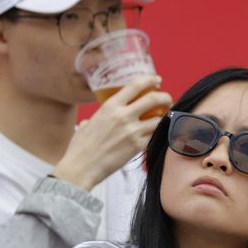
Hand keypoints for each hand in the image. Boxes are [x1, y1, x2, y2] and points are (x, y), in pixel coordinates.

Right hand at [51, 74, 171, 190]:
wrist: (81, 168)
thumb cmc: (80, 147)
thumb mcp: (86, 124)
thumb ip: (95, 119)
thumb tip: (89, 122)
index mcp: (110, 106)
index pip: (135, 86)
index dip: (149, 80)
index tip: (157, 80)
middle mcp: (123, 116)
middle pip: (153, 99)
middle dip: (165, 97)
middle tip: (167, 99)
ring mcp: (132, 131)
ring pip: (159, 119)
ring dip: (164, 117)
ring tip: (164, 117)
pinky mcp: (138, 146)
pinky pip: (154, 135)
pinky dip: (158, 132)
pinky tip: (158, 132)